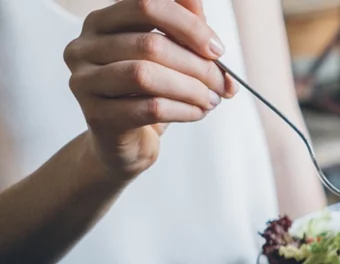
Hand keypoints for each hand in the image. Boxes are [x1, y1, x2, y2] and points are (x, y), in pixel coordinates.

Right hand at [64, 0, 236, 178]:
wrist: (126, 141)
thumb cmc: (149, 92)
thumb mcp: (170, 54)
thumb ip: (183, 26)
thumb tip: (197, 0)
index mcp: (102, 22)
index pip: (146, 5)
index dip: (188, 25)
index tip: (216, 49)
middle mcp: (84, 47)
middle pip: (150, 44)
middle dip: (197, 65)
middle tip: (222, 84)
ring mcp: (84, 81)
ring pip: (145, 76)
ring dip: (191, 89)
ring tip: (211, 99)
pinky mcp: (96, 115)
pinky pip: (149, 108)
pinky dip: (183, 110)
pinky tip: (198, 112)